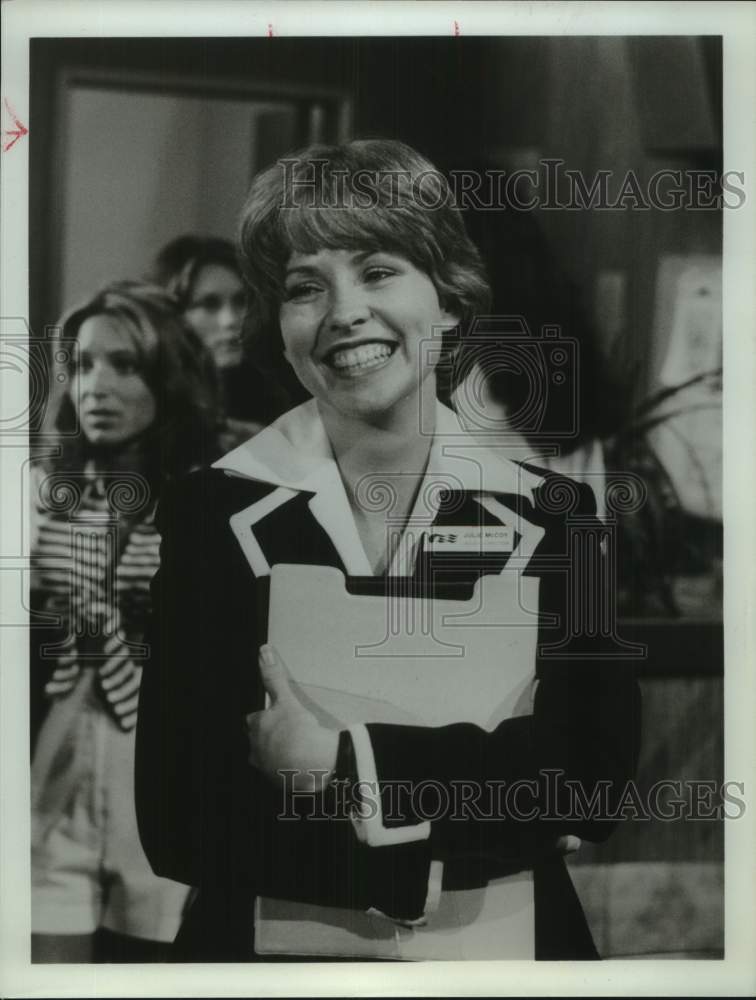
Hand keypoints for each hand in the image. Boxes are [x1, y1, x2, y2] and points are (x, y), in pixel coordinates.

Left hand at [246, 644, 338, 794]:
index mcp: (256, 727)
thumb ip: (274, 676)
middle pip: (257, 741)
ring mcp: (266, 767)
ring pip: (266, 758)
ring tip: (292, 750)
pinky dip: (287, 769)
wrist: (310, 764)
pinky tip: (299, 765)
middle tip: (284, 732)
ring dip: (276, 754)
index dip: (262, 717)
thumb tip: (264, 651)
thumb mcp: (285, 699)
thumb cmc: (295, 731)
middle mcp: (256, 749)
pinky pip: (280, 773)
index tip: (273, 715)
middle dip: (266, 737)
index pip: (252, 720)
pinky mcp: (279, 782)